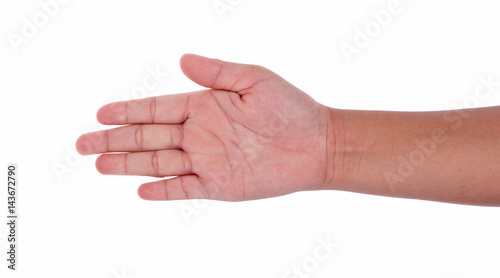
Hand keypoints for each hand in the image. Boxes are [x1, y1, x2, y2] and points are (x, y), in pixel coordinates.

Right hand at [76, 54, 335, 200]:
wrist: (316, 144)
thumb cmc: (290, 108)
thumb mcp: (253, 79)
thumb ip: (216, 72)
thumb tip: (182, 59)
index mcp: (204, 106)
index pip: (156, 108)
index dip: (128, 111)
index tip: (101, 112)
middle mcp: (200, 133)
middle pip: (148, 137)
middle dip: (115, 139)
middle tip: (82, 142)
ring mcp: (207, 160)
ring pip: (158, 163)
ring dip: (128, 164)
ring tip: (99, 163)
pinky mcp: (219, 184)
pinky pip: (184, 188)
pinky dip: (163, 190)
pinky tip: (141, 190)